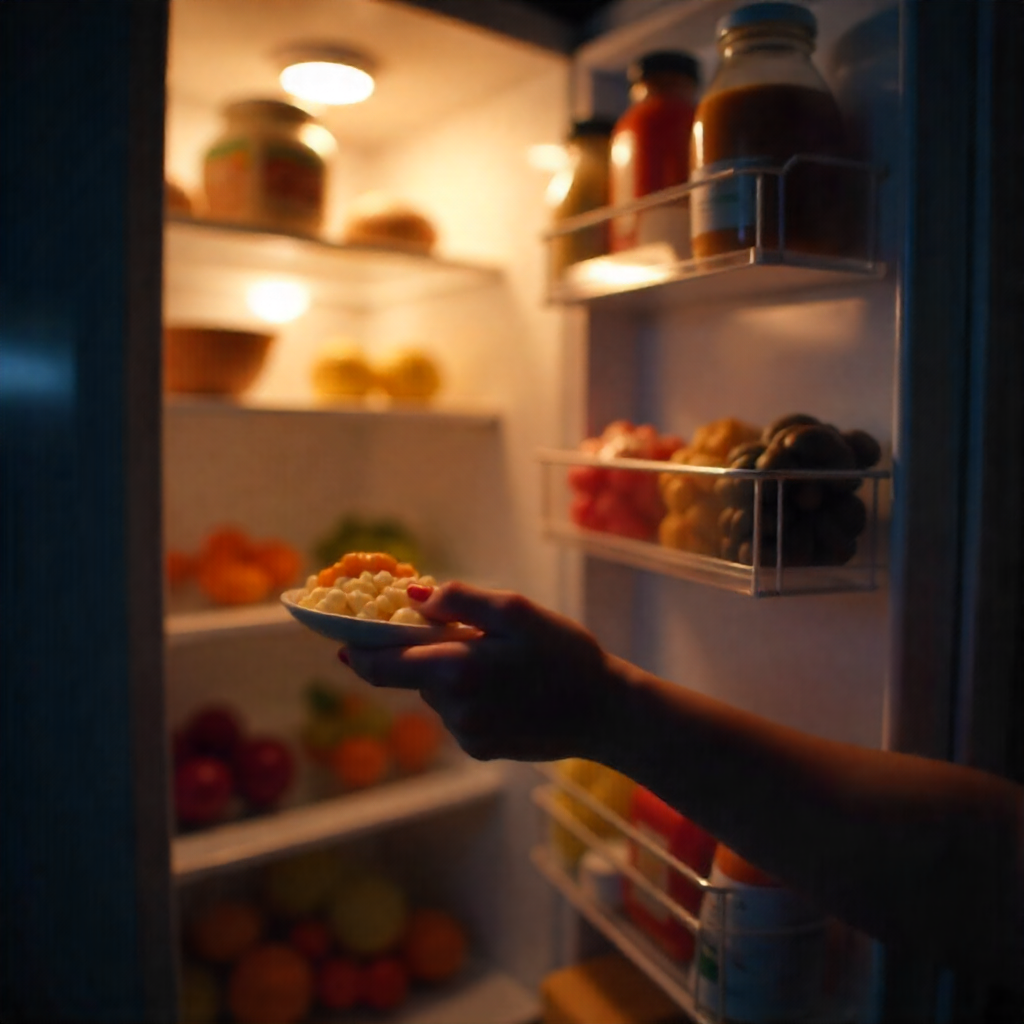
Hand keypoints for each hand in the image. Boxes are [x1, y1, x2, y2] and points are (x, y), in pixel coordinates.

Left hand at [339, 582, 617, 761]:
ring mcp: (466, 734)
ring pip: (437, 695)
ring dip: (448, 675)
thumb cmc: (565, 654)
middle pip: (409, 678)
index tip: (339, 639)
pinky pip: (458, 716)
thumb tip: (411, 596)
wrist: (606, 712)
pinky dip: (469, 697)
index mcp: (457, 670)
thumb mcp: (517, 612)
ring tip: (497, 662)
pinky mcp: (481, 748)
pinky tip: (506, 689)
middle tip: (448, 634)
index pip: (381, 666)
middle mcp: (453, 709)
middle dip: (417, 654)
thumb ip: (461, 600)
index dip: (355, 651)